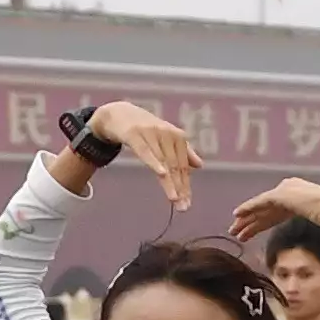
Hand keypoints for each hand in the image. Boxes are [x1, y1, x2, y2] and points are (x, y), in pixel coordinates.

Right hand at [77, 100, 199, 203]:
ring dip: (169, 182)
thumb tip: (200, 165)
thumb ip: (183, 151)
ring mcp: (151, 133)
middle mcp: (167, 134)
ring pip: (162, 161)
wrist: (119, 113)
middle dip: (180, 188)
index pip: (183, 166)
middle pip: (175, 165)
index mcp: (177, 136)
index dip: (185, 185)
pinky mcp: (134, 134)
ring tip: (174, 199)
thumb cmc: (144, 129)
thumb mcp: (166, 138)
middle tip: (183, 207)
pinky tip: (162, 174)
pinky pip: (145, 151)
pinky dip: (154, 162)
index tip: (187, 203)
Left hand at [226, 177, 319, 252]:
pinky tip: (236, 215)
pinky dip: (248, 208)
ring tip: (233, 230)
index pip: (275, 211)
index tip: (251, 233)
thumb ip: (315, 224)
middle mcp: (290, 190)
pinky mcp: (281, 194)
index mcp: (298, 196)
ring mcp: (285, 190)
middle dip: (251, 222)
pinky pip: (260, 202)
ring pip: (260, 207)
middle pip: (266, 210)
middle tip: (237, 232)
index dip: (262, 223)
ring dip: (246, 219)